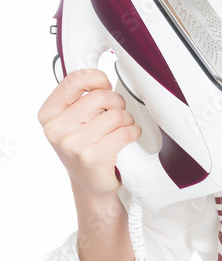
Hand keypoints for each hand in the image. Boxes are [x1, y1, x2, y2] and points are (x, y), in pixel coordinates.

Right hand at [37, 68, 141, 196]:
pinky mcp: (93, 157)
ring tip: (119, 130)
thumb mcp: (71, 120)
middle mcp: (57, 129)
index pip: (74, 80)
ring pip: (117, 114)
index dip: (96, 78)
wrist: (89, 184)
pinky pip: (126, 132)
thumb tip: (101, 77)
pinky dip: (133, 133)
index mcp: (49, 114)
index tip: (104, 85)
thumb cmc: (83, 148)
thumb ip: (79, 97)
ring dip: (126, 121)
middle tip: (114, 114)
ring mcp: (73, 144)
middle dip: (116, 103)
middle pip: (101, 96)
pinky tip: (126, 139)